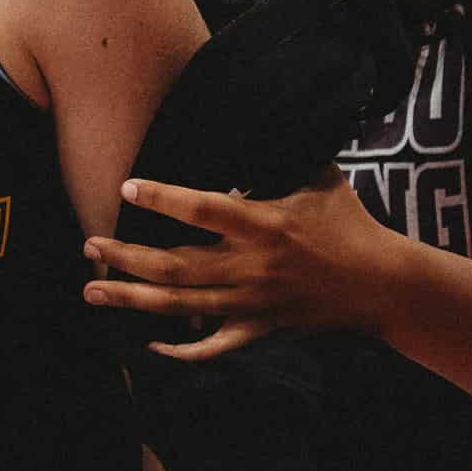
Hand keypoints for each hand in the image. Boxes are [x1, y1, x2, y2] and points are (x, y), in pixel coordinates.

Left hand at [81, 166, 395, 360]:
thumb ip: (278, 153)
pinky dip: (180, 351)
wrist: (382, 285)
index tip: (127, 187)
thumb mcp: (318, 175)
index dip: (163, 199)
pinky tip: (147, 346)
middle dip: (127, 257)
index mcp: (265, 223)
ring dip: (133, 300)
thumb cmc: (349, 221)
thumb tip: (248, 119)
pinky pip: (213, 348)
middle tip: (89, 245)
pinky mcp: (260, 330)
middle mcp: (252, 267)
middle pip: (176, 266)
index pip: (204, 210)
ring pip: (181, 307)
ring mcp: (252, 304)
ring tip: (92, 290)